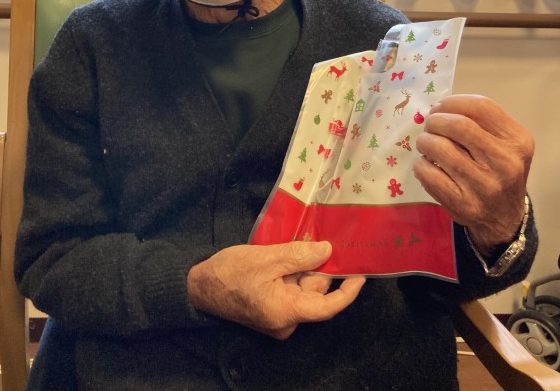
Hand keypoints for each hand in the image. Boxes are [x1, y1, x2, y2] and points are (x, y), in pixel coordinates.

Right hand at [187, 241, 364, 338]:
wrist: (198, 286)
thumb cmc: (229, 273)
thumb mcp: (266, 258)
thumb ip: (299, 256)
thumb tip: (327, 251)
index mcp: (286, 313)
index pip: (327, 307)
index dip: (347, 292)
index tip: (361, 274)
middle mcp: (285, 321)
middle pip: (313, 292)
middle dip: (315, 267)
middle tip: (315, 238)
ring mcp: (277, 317)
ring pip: (301, 288)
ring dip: (301, 267)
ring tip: (293, 243)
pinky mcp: (270, 309)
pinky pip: (289, 290)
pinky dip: (291, 272)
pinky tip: (284, 254)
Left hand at [414, 95, 533, 254]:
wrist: (504, 217)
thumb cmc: (497, 170)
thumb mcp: (502, 142)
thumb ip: (477, 121)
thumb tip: (436, 108)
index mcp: (518, 141)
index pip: (482, 106)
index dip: (453, 102)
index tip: (440, 107)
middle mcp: (506, 163)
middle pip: (459, 126)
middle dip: (436, 120)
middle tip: (430, 126)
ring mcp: (485, 187)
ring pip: (440, 148)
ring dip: (425, 141)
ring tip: (426, 144)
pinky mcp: (464, 204)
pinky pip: (429, 174)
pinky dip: (421, 164)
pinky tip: (427, 165)